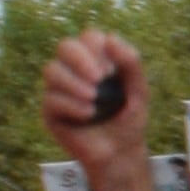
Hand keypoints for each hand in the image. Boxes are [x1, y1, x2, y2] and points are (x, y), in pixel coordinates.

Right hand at [43, 30, 146, 168]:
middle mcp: (75, 71)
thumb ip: (131, 64)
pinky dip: (72, 105)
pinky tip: (89, 114)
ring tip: (94, 98)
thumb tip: (110, 37)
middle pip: (65, 46)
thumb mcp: (139, 91)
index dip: (97, 48)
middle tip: (99, 79)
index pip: (89, 37)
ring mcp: (60, 89)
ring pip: (52, 70)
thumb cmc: (129, 119)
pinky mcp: (51, 110)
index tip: (111, 71)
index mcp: (97, 61)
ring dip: (74, 82)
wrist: (121, 153)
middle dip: (80, 59)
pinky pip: (51, 99)